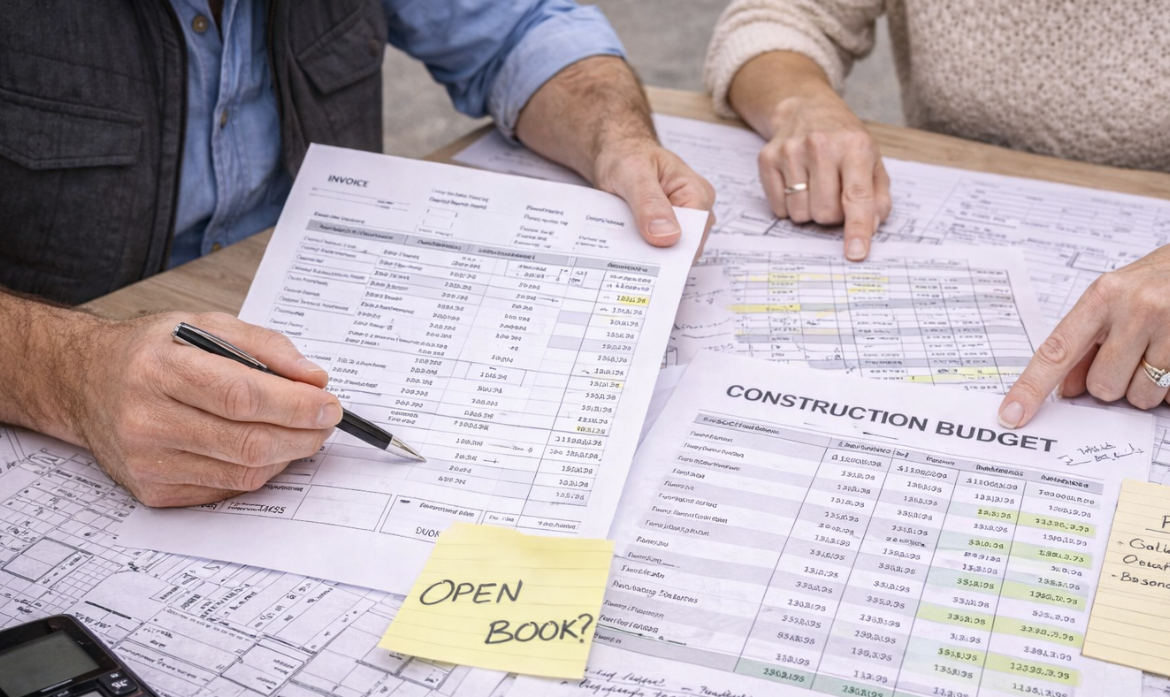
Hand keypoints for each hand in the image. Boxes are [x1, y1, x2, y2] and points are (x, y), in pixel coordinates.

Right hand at [66, 312, 340, 506]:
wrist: (85, 382)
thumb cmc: (152, 352)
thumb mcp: (204, 325)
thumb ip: (265, 347)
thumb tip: (314, 380)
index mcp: (160, 368)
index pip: (241, 396)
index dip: (294, 405)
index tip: (329, 404)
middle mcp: (147, 418)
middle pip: (247, 441)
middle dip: (302, 435)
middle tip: (325, 422)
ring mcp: (147, 461)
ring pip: (243, 472)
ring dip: (287, 455)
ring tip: (301, 433)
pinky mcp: (152, 490)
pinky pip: (226, 489)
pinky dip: (257, 471)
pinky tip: (264, 449)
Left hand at [593, 136, 715, 252]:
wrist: (616, 155)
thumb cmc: (628, 156)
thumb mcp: (634, 173)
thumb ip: (649, 203)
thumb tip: (668, 236)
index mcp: (697, 193)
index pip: (696, 233)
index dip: (676, 250)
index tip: (651, 261)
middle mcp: (695, 211)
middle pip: (683, 247)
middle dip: (659, 254)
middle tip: (630, 257)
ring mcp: (680, 222)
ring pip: (668, 252)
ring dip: (647, 253)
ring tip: (624, 250)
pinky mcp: (664, 231)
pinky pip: (656, 250)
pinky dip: (640, 250)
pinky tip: (624, 248)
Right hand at [759, 90, 890, 260]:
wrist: (806, 108)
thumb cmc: (844, 141)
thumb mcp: (872, 162)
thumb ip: (878, 197)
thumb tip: (870, 228)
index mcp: (855, 146)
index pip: (857, 197)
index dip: (857, 228)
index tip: (856, 253)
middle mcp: (820, 146)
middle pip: (825, 213)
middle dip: (832, 215)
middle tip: (834, 194)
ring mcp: (790, 151)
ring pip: (800, 214)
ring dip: (809, 210)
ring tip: (814, 186)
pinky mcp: (767, 159)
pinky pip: (778, 209)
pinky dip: (789, 205)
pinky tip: (796, 183)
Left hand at [998, 245, 1169, 427]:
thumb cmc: (1157, 283)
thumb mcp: (1113, 300)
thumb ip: (1085, 343)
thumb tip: (1065, 390)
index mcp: (1103, 296)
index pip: (1057, 350)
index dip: (1032, 387)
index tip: (1012, 414)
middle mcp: (1136, 308)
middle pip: (1101, 385)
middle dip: (1112, 381)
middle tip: (1130, 355)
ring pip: (1139, 396)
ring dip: (1144, 387)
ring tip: (1157, 353)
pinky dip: (1169, 388)